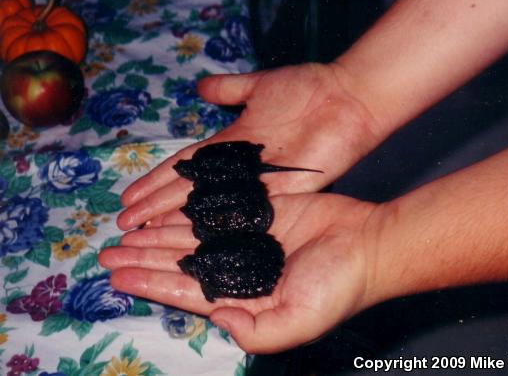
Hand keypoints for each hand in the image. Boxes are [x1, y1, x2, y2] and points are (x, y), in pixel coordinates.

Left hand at [99, 193, 378, 352]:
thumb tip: (216, 319)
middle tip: (106, 253)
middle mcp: (238, 268)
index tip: (116, 277)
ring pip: (190, 237)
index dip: (149, 284)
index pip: (186, 291)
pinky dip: (185, 212)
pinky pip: (213, 210)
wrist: (367, 243)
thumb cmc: (337, 286)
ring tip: (122, 233)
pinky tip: (161, 211)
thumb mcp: (297, 322)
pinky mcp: (257, 212)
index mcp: (243, 298)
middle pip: (180, 263)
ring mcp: (246, 238)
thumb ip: (254, 330)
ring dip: (156, 236)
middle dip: (143, 259)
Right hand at [117, 63, 384, 229]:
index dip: (156, 180)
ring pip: (211, 204)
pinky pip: (246, 210)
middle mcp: (240, 168)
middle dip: (156, 206)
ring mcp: (260, 181)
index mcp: (232, 144)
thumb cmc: (307, 89)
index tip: (129, 195)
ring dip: (178, 220)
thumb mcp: (260, 85)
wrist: (346, 98)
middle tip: (125, 225)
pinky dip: (219, 222)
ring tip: (146, 235)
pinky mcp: (283, 190)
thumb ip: (230, 89)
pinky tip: (193, 236)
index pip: (185, 166)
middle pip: (190, 190)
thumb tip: (200, 87)